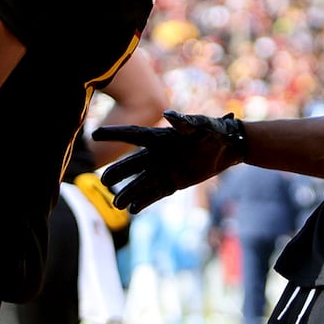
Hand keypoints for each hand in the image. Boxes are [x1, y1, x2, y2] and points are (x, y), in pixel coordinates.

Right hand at [93, 110, 246, 212]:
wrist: (229, 148)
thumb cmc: (215, 131)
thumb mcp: (202, 126)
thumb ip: (185, 122)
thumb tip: (167, 114)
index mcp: (160, 137)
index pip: (133, 135)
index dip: (114, 134)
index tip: (94, 134)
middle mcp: (158, 154)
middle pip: (132, 164)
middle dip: (118, 172)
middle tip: (103, 180)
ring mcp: (164, 170)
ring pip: (141, 182)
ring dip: (129, 192)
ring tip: (116, 203)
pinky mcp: (173, 183)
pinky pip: (155, 193)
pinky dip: (145, 201)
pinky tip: (133, 209)